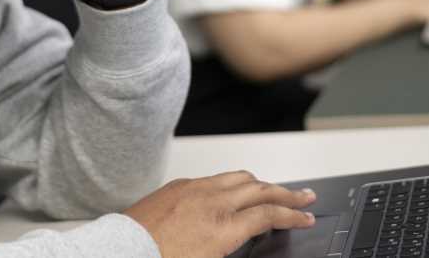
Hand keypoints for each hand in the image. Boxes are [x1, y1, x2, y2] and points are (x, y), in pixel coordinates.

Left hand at [124, 171, 316, 257]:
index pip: (269, 215)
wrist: (122, 250)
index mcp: (222, 228)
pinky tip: (235, 189)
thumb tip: (245, 236)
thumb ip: (232, 247)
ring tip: (275, 189)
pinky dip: (234, 182)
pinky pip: (216, 178)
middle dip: (287, 193)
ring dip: (262, 183)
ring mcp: (195, 189)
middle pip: (261, 190)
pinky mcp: (180, 185)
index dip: (293, 215)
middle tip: (305, 196)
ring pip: (239, 177)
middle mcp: (212, 202)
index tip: (306, 217)